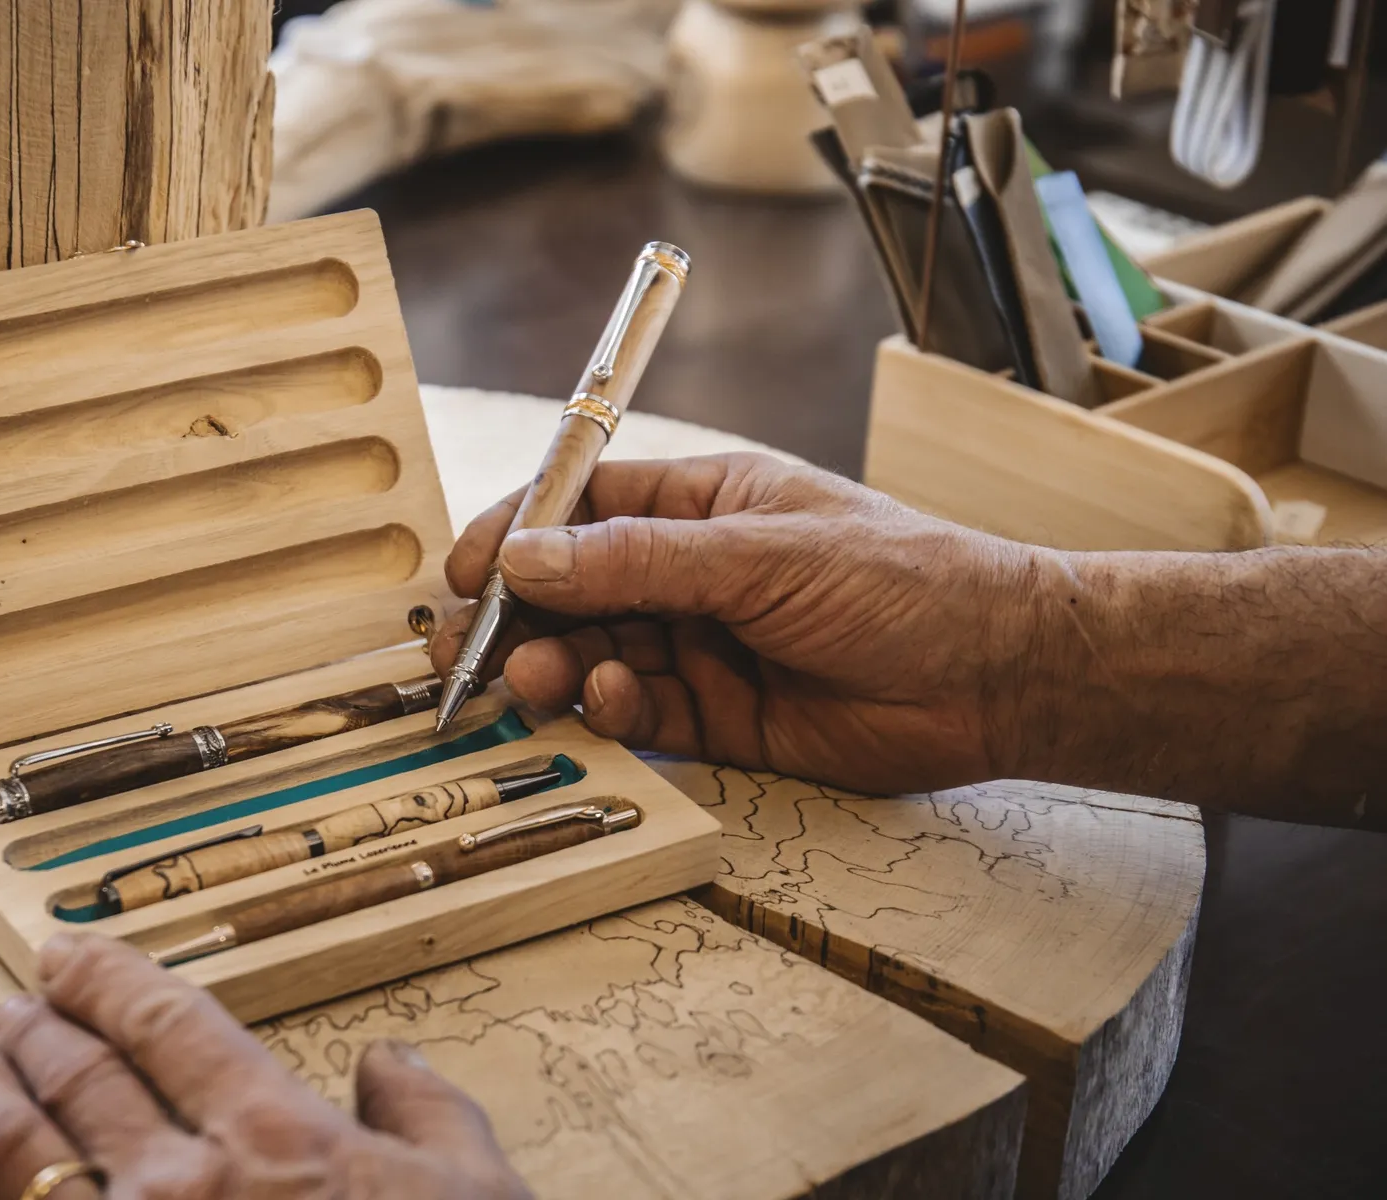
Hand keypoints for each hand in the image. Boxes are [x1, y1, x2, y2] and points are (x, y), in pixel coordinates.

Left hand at [0, 933, 529, 1199]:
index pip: (167, 1022)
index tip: (69, 953)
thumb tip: (386, 1065)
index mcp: (275, 1139)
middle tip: (14, 1007)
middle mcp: (179, 1188)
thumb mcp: (477, 1198)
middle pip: (79, 1076)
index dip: (107, 977)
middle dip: (36, 1030)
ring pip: (11, 1147)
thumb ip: (430, 1118)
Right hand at [433, 453, 1054, 795]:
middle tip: (468, 646)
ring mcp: (703, 648)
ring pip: (595, 656)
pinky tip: (607, 702)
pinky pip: (638, 715)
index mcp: (704, 504)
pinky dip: (609, 711)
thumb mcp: (761, 555)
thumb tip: (526, 557)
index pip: (583, 508)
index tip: (465, 570)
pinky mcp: (719, 721)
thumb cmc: (901, 582)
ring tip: (532, 679)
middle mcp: (693, 574)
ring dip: (554, 667)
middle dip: (519, 616)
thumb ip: (638, 561)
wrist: (996, 679)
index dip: (518, 534)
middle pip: (575, 590)